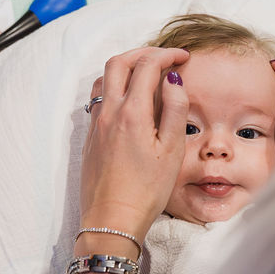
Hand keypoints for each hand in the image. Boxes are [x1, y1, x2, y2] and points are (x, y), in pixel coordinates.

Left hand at [79, 47, 189, 242]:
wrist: (112, 220)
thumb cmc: (147, 191)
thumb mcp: (172, 150)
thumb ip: (175, 109)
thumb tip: (173, 79)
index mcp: (132, 113)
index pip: (147, 66)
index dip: (167, 55)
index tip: (184, 57)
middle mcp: (109, 113)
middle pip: (119, 63)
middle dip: (143, 53)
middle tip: (165, 57)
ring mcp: (96, 125)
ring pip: (104, 79)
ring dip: (124, 67)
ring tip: (146, 73)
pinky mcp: (91, 138)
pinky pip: (99, 98)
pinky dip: (115, 86)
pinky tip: (130, 100)